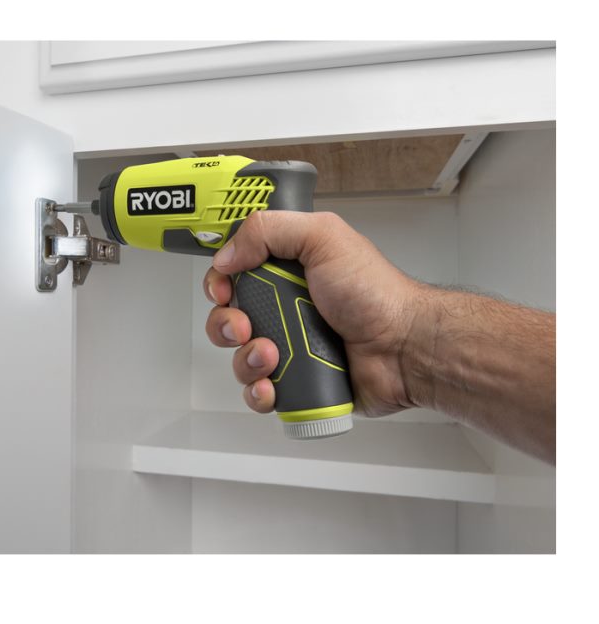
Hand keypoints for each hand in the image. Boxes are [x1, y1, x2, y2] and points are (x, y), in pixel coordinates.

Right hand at [203, 211, 423, 417]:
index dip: (219, 282)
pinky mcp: (297, 383)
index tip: (223, 289)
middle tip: (247, 327)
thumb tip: (226, 255)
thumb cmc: (375, 293)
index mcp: (287, 272)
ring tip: (273, 356)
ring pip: (240, 359)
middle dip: (227, 325)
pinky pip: (259, 393)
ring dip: (246, 360)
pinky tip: (272, 385)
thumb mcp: (323, 238)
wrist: (405, 347)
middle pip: (228, 319)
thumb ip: (269, 230)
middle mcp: (284, 309)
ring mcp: (289, 348)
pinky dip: (258, 392)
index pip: (233, 274)